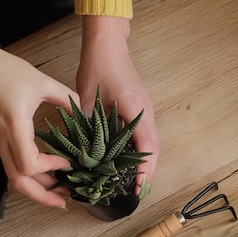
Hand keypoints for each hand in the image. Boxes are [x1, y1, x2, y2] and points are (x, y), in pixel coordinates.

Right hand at [0, 17, 76, 206]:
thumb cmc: (4, 70)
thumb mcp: (42, 81)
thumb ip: (66, 98)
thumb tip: (85, 113)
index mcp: (14, 127)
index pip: (28, 165)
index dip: (50, 169)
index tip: (69, 163)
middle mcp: (2, 140)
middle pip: (19, 182)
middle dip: (43, 195)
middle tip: (66, 199)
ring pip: (14, 176)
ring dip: (38, 187)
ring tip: (61, 189)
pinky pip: (11, 165)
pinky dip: (30, 175)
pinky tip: (47, 172)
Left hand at [77, 16, 158, 197]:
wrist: (108, 44)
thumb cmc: (98, 66)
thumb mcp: (87, 98)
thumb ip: (87, 125)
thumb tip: (82, 152)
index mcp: (134, 108)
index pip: (146, 144)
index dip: (144, 167)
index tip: (139, 186)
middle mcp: (146, 111)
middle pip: (154, 148)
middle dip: (149, 171)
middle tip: (139, 192)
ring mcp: (146, 110)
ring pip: (152, 142)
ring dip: (148, 163)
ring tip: (138, 182)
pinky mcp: (142, 109)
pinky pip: (146, 135)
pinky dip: (143, 151)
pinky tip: (132, 161)